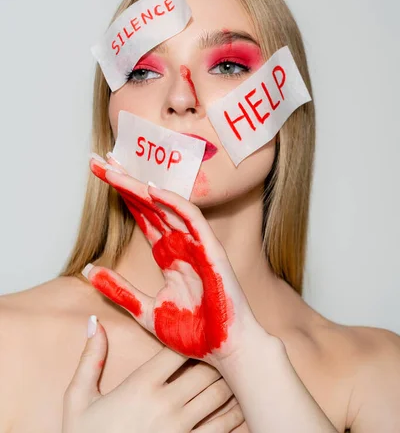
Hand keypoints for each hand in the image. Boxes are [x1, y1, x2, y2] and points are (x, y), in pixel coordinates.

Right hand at [63, 316, 243, 432]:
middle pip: (206, 367)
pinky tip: (239, 403)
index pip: (179, 347)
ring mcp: (180, 429)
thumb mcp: (78, 400)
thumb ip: (90, 359)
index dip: (192, 334)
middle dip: (217, 355)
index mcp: (141, 385)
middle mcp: (165, 404)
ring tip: (237, 369)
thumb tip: (96, 322)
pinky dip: (235, 413)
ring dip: (230, 380)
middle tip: (224, 345)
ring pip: (220, 394)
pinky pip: (223, 428)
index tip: (198, 327)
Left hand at [85, 156, 258, 365]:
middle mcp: (179, 243)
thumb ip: (118, 289)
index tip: (100, 176)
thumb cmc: (194, 332)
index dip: (121, 195)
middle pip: (147, 204)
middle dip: (124, 181)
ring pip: (164, 206)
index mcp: (167, 254)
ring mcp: (195, 244)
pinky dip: (173, 202)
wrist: (226, 351)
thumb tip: (88, 270)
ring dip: (140, 185)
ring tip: (115, 167)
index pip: (140, 216)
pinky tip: (152, 188)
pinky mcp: (210, 250)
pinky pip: (191, 219)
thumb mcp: (145, 310)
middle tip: (100, 161)